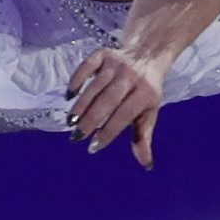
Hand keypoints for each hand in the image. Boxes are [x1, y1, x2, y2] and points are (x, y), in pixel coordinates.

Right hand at [70, 44, 165, 162]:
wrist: (148, 55)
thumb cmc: (146, 92)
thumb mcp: (149, 113)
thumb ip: (143, 138)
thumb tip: (146, 165)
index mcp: (145, 93)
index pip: (124, 115)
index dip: (109, 131)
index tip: (93, 147)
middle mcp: (131, 77)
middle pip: (108, 100)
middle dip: (91, 119)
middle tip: (76, 137)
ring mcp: (116, 64)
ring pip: (95, 86)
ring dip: (81, 104)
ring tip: (70, 122)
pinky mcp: (103, 54)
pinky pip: (87, 65)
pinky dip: (77, 79)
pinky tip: (69, 95)